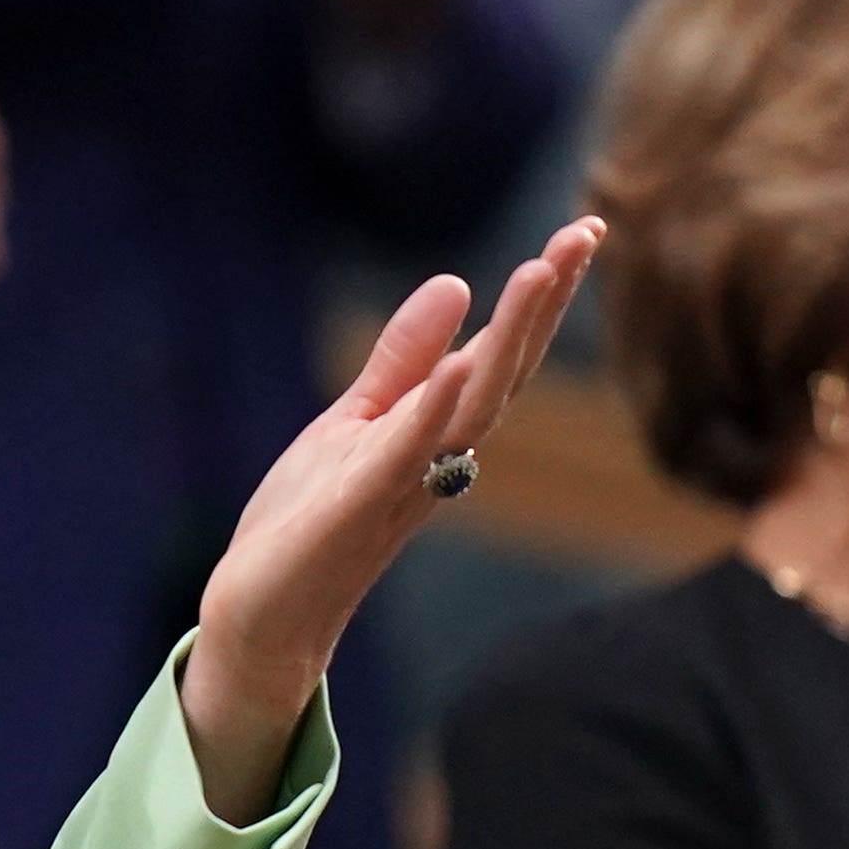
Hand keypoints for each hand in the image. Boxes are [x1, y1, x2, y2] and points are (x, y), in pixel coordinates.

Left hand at [179, 218, 601, 818]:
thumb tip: (456, 283)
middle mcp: (438, 459)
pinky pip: (405, 455)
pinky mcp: (355, 509)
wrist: (263, 616)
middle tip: (585, 233)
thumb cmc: (310, 523)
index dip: (543, 297)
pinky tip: (460, 365)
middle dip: (545, 303)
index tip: (583, 232)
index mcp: (438, 433)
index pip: (502, 356)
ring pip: (472, 408)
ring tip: (539, 272)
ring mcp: (402, 485)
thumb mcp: (354, 419)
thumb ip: (403, 359)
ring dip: (509, 341)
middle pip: (505, 372)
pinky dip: (435, 410)